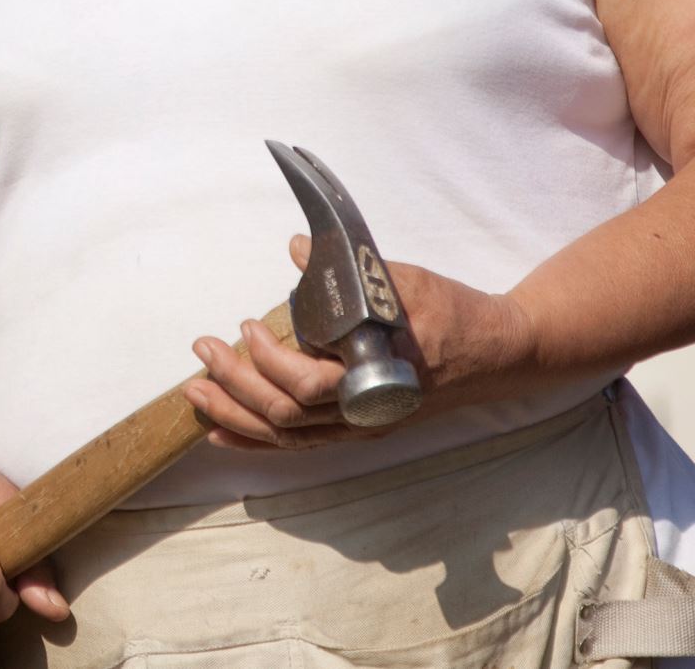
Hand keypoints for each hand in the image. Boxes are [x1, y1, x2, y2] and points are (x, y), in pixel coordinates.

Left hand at [183, 236, 539, 449]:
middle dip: (234, 386)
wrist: (498, 354)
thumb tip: (299, 249)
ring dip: (234, 416)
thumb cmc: (456, 314)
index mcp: (378, 378)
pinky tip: (222, 432)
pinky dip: (256, 440)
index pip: (308, 386)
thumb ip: (354, 269)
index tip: (248, 325)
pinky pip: (300, 445)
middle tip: (203, 350)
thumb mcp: (408, 280)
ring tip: (196, 392)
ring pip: (286, 437)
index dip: (268, 362)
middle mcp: (367, 413)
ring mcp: (362, 427)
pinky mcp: (358, 430)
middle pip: (286, 416)